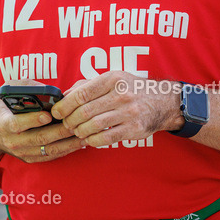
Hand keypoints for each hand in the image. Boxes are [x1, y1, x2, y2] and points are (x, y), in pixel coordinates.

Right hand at [0, 80, 84, 162]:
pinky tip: (78, 144)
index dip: (33, 120)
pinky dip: (65, 151)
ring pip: (47, 150)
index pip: (18, 124)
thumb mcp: (5, 92)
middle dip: (60, 132)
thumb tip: (46, 88)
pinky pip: (49, 157)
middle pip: (38, 138)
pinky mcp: (28, 158)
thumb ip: (24, 87)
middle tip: (77, 124)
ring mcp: (21, 152)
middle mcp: (12, 141)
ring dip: (67, 144)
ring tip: (84, 135)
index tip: (48, 115)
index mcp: (3, 123)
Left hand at [51, 73, 182, 147]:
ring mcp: (129, 113)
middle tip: (66, 124)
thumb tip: (64, 96)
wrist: (162, 102)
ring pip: (93, 126)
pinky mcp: (134, 129)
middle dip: (70, 120)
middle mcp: (121, 95)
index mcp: (112, 79)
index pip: (81, 94)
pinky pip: (106, 138)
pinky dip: (92, 140)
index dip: (64, 105)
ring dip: (80, 131)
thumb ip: (87, 85)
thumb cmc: (130, 89)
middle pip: (85, 111)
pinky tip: (89, 138)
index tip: (56, 112)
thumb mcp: (112, 79)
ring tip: (77, 131)